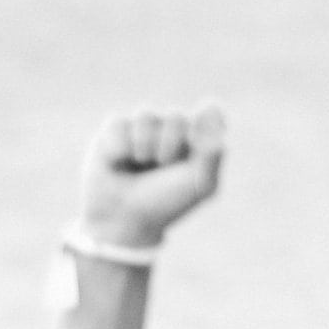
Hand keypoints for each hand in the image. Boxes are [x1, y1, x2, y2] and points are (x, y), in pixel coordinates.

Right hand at [71, 106, 227, 254]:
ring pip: (146, 115)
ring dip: (143, 146)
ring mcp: (142, 127)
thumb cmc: (165, 202)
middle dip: (169, 147)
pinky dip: (119, 147)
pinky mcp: (114, 129)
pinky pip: (119, 122)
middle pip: (176, 117)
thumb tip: (214, 109)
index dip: (202, 127)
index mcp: (195, 139)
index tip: (197, 146)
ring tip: (140, 164)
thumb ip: (213, 152)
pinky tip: (118, 163)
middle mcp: (170, 128)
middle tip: (162, 167)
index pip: (209, 114)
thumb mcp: (200, 185)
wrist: (124, 219)